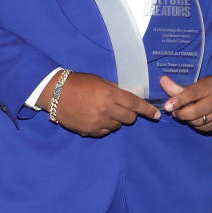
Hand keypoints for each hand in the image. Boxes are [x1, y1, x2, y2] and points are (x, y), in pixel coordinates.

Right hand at [41, 72, 159, 136]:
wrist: (54, 93)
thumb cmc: (77, 83)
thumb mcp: (99, 81)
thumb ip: (116, 90)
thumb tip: (130, 97)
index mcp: (109, 95)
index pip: (134, 104)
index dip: (147, 110)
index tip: (157, 115)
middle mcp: (106, 110)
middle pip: (129, 118)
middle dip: (130, 114)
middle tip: (122, 108)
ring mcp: (97, 122)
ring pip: (117, 126)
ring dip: (115, 119)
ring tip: (102, 110)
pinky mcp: (89, 131)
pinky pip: (105, 131)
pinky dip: (104, 126)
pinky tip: (94, 117)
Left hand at [160, 74, 211, 133]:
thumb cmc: (211, 89)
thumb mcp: (198, 84)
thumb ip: (179, 87)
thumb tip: (162, 81)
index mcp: (211, 86)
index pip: (192, 94)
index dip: (178, 100)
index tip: (167, 106)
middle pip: (195, 112)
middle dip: (181, 114)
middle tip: (175, 112)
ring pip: (199, 122)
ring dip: (189, 120)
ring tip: (189, 114)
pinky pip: (205, 129)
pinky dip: (198, 125)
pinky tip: (199, 118)